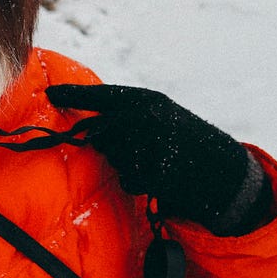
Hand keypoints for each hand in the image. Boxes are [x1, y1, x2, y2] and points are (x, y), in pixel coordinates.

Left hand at [46, 83, 269, 234]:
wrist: (225, 172)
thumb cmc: (187, 142)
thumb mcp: (161, 117)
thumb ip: (127, 117)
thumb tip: (87, 130)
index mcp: (148, 100)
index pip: (102, 95)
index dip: (74, 95)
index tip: (50, 94)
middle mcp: (147, 118)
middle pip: (100, 134)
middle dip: (108, 144)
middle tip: (140, 148)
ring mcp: (151, 145)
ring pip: (113, 159)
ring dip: (126, 164)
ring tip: (155, 162)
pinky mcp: (156, 173)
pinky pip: (127, 180)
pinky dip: (138, 182)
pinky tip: (159, 178)